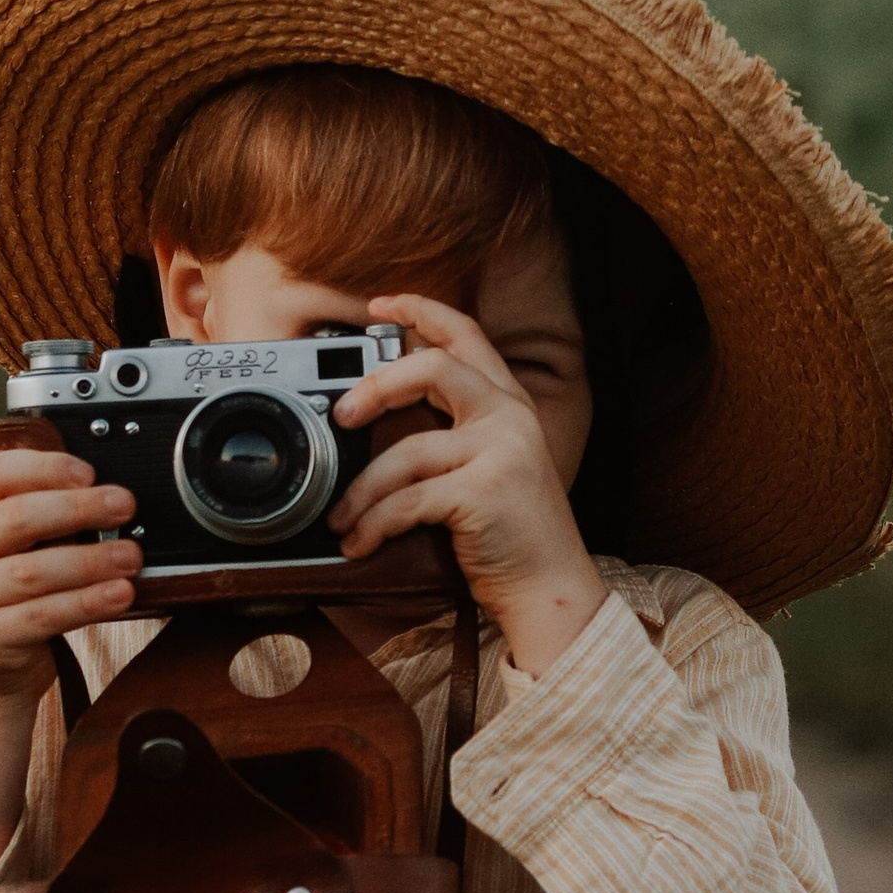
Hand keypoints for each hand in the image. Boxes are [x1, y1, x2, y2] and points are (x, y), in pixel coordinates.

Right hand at [0, 446, 142, 703]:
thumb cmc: (0, 595)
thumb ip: (32, 515)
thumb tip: (101, 492)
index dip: (45, 468)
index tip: (90, 473)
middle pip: (16, 518)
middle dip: (78, 508)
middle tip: (124, 506)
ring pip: (32, 571)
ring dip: (91, 560)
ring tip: (130, 555)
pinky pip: (43, 615)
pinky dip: (87, 602)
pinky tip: (119, 593)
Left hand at [330, 295, 606, 673]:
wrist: (551, 588)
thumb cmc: (513, 536)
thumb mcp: (494, 467)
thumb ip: (457, 433)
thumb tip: (382, 419)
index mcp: (509, 404)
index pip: (467, 334)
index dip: (421, 310)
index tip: (380, 304)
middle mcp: (509, 418)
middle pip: (432, 368)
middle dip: (376, 387)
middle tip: (343, 415)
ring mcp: (500, 452)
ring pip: (405, 453)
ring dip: (361, 491)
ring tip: (341, 519)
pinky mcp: (482, 492)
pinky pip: (406, 502)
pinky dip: (373, 525)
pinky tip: (360, 543)